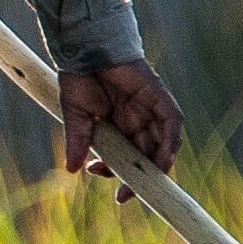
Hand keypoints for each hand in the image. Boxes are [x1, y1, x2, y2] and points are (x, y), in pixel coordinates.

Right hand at [57, 62, 183, 196]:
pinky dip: (170, 141)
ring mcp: (150, 108)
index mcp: (118, 126)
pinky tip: (163, 157)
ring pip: (162, 142)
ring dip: (158, 164)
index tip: (118, 196)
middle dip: (140, 176)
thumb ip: (78, 142)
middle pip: (147, 154)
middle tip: (126, 194)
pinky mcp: (158, 96)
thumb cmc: (78, 77)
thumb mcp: (76, 116)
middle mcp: (137, 120)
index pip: (128, 158)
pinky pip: (172, 122)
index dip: (126, 177)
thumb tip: (71, 170)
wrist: (84, 47)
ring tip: (145, 182)